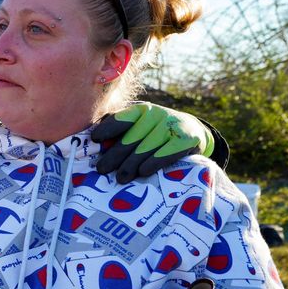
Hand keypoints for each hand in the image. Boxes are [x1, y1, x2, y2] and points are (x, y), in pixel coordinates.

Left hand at [92, 102, 214, 182]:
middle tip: (102, 170)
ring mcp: (171, 126)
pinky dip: (154, 163)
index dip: (107, 129)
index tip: (95, 140)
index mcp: (141, 110)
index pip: (121, 119)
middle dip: (115, 155)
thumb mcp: (140, 127)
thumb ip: (120, 131)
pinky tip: (143, 172)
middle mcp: (156, 115)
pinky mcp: (186, 139)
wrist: (193, 131)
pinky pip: (167, 152)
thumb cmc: (156, 132)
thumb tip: (94, 141)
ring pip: (147, 148)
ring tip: (120, 178)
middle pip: (131, 138)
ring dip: (131, 164)